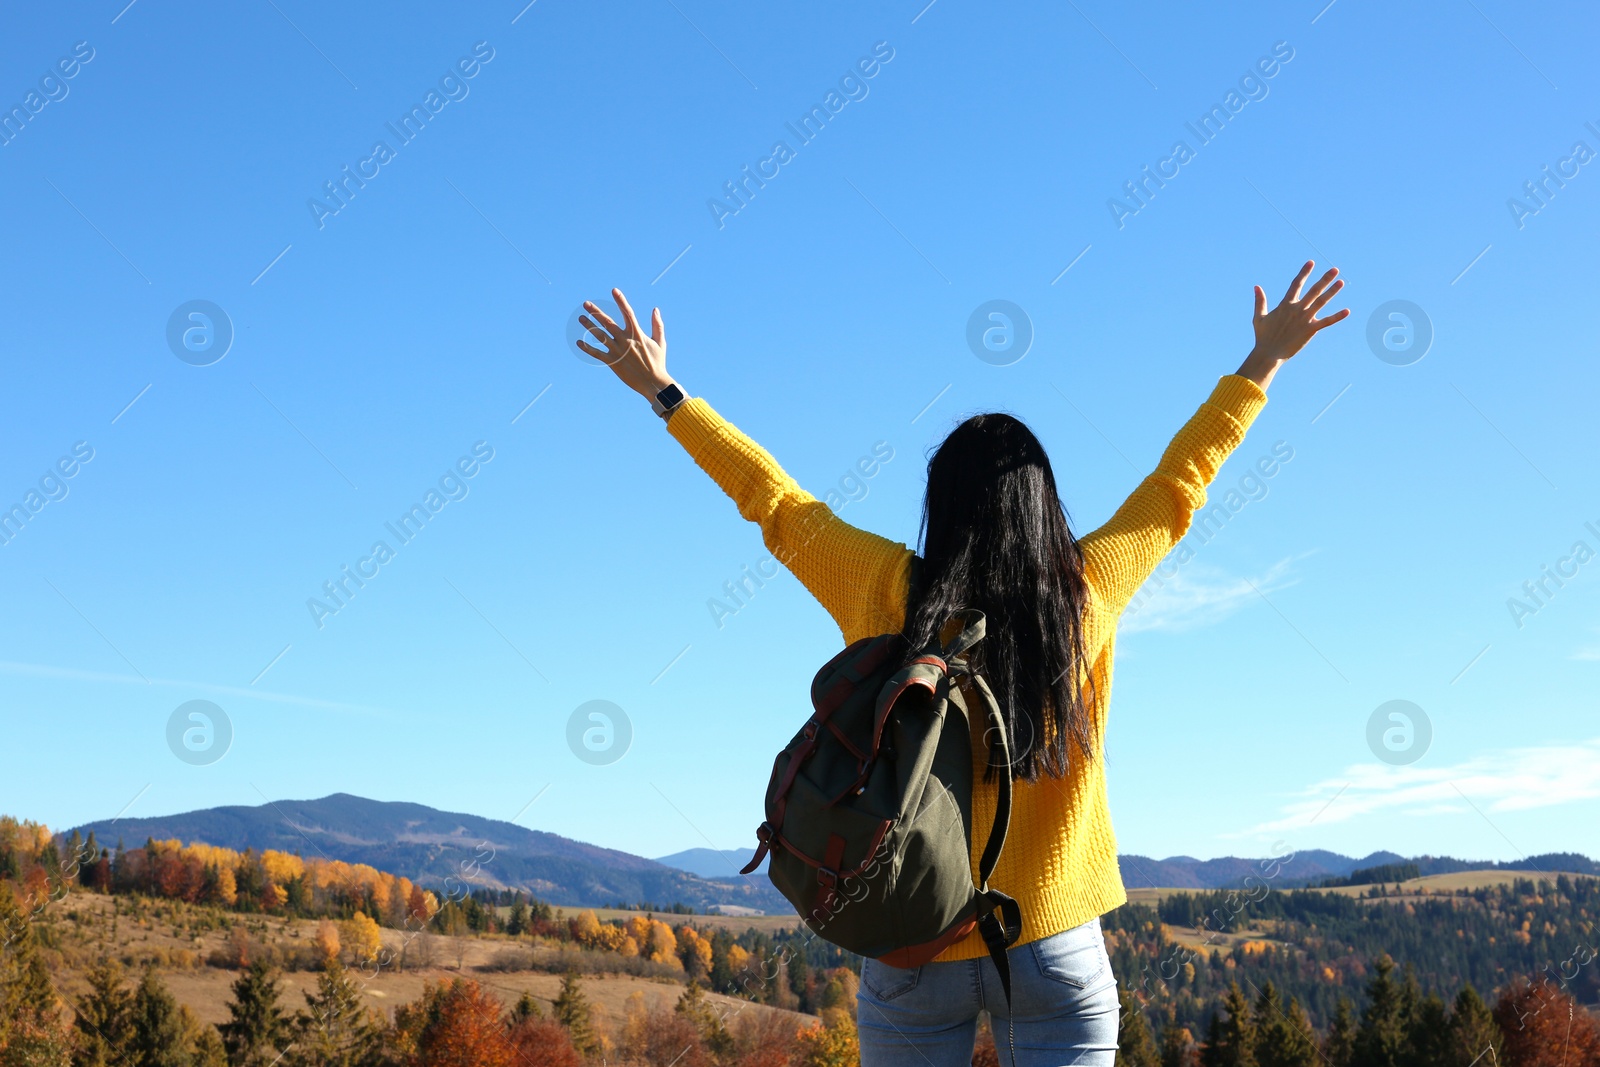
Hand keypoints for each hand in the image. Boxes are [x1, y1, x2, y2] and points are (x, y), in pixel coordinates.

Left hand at [576, 288, 673, 402]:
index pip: (627, 313)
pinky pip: (597, 353)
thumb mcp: (660, 342)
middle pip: (607, 322)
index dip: (621, 301)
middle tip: (586, 303)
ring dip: (589, 326)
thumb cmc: (658, 362)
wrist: (653, 383)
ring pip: (599, 335)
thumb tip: (655, 309)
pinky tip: (579, 342)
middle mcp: (625, 340)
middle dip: (596, 312)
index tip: (614, 290)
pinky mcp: (612, 362)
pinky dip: (587, 348)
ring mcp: (617, 351)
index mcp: (637, 334)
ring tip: (581, 318)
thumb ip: (657, 325)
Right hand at [1237, 261, 1348, 388]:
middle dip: (1325, 279)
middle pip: (1314, 290)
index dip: (1304, 272)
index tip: (1311, 262)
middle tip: (1335, 269)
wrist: (1269, 354)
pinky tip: (1347, 311)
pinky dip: (1337, 316)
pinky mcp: (1310, 330)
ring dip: (1332, 291)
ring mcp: (1305, 319)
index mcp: (1285, 304)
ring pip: (1321, 302)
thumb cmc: (1263, 337)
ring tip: (1341, 282)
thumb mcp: (1258, 317)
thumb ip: (1260, 301)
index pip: (1296, 284)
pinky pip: (1326, 322)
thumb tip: (1256, 286)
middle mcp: (1297, 309)